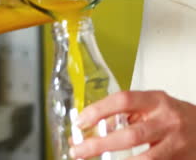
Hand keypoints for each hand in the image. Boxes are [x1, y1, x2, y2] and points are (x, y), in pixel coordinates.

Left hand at [69, 90, 195, 158]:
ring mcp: (174, 143)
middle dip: (100, 144)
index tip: (81, 120)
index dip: (99, 110)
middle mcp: (166, 120)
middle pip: (130, 134)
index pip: (124, 100)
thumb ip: (130, 112)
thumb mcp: (154, 105)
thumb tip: (98, 123)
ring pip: (143, 158)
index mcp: (156, 100)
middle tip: (79, 149)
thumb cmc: (175, 115)